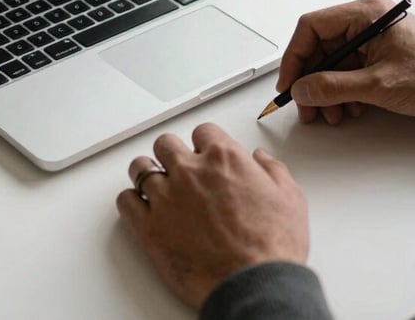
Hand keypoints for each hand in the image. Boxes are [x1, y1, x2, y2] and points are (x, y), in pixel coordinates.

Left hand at [116, 124, 307, 308]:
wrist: (255, 284)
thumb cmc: (272, 246)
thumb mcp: (289, 197)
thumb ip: (272, 170)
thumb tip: (261, 160)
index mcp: (224, 158)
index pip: (202, 131)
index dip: (204, 142)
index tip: (204, 152)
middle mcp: (191, 172)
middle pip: (165, 144)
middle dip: (171, 153)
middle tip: (177, 166)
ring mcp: (167, 198)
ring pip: (140, 168)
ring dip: (147, 173)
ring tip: (154, 183)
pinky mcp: (150, 227)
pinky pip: (125, 202)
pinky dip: (131, 201)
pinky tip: (140, 206)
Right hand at [278, 0, 414, 124]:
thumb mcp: (378, 84)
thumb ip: (333, 87)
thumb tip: (302, 89)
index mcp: (365, 14)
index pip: (311, 27)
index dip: (294, 57)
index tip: (289, 83)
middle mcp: (366, 22)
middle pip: (319, 48)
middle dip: (311, 80)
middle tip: (306, 105)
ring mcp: (373, 40)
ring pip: (332, 63)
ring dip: (326, 90)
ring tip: (330, 114)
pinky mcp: (379, 58)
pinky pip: (348, 72)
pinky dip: (342, 92)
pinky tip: (348, 110)